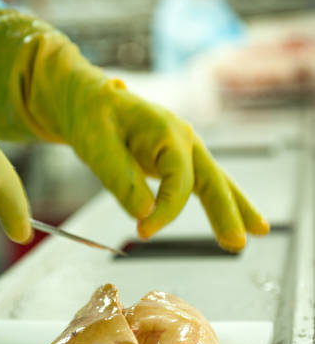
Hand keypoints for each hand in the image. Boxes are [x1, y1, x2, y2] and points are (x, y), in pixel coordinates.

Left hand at [0, 8, 268, 250]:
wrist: (87, 100)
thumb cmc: (90, 118)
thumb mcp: (96, 146)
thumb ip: (121, 180)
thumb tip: (144, 214)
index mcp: (165, 129)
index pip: (178, 180)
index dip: (165, 210)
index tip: (144, 231)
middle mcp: (182, 138)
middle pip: (211, 179)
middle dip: (226, 212)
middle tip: (237, 242)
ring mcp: (183, 148)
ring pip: (215, 180)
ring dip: (234, 208)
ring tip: (257, 232)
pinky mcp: (177, 160)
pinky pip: (204, 183)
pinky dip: (222, 201)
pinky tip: (237, 218)